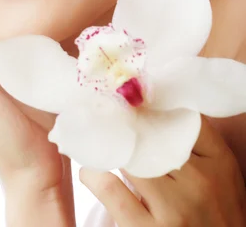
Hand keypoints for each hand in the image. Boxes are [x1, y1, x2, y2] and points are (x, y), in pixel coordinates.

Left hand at [79, 114, 245, 225]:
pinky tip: (91, 171)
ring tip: (96, 140)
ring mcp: (174, 210)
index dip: (151, 103)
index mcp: (218, 162)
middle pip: (150, 134)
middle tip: (104, 111)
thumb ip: (196, 142)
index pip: (182, 116)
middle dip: (125, 122)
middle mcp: (199, 182)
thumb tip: (157, 104)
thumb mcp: (221, 175)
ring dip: (108, 146)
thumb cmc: (217, 214)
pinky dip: (94, 175)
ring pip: (128, 157)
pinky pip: (110, 190)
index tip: (130, 96)